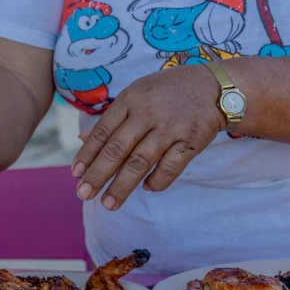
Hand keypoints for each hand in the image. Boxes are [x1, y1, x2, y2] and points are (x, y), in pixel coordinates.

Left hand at [72, 64, 225, 210]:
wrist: (213, 87)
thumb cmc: (166, 92)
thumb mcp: (136, 94)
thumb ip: (111, 117)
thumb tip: (81, 139)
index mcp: (130, 99)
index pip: (103, 131)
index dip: (87, 154)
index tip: (76, 174)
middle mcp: (148, 113)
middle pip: (117, 149)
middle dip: (98, 175)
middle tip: (83, 195)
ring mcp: (170, 127)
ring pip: (140, 162)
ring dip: (122, 186)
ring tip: (109, 203)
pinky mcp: (191, 141)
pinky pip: (170, 167)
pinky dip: (157, 181)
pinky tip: (147, 188)